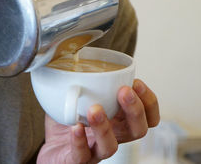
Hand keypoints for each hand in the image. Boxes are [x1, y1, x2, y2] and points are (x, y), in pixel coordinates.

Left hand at [37, 79, 159, 162]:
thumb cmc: (68, 123)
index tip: (137, 82)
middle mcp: (112, 137)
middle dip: (135, 110)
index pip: (147, 116)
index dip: (149, 101)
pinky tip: (75, 126)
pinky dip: (79, 141)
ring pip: (111, 146)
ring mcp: (95, 151)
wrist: (51, 151)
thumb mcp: (77, 96)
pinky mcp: (77, 161)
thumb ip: (82, 77)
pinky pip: (82, 155)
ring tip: (95, 109)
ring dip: (105, 126)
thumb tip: (75, 47)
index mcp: (119, 121)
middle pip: (137, 130)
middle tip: (124, 91)